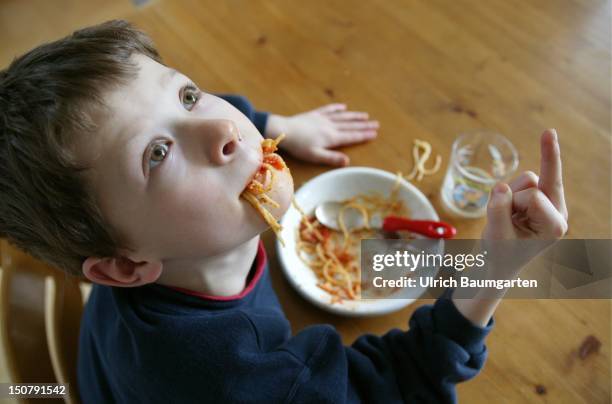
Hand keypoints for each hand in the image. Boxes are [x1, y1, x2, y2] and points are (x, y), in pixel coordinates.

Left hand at [265, 103, 378, 165]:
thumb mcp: (315, 156)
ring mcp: (322, 119)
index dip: (364, 135)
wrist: (284, 130)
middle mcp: (330, 126)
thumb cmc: (299, 146)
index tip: (375, 133)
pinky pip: (328, 110)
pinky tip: (343, 107)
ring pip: (342, 117)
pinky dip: (337, 108)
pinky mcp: (314, 115)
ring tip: (365, 115)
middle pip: (350, 126)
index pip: (351, 136)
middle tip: (376, 124)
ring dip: (354, 116)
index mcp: (331, 137)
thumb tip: (348, 161)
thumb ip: (331, 158)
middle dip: (364, 125)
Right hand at [453, 129, 568, 325]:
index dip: (515, 205)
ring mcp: (544, 205)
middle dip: (512, 197)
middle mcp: (555, 212)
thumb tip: (501, 184)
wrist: (490, 270)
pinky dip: (506, 192)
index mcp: (556, 225)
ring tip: (503, 220)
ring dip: (507, 195)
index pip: (536, 196)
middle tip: (505, 224)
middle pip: (532, 182)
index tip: (514, 209)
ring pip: (523, 178)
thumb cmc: (497, 259)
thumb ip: (499, 207)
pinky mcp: (531, 200)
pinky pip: (517, 179)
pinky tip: (505, 209)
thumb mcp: (495, 235)